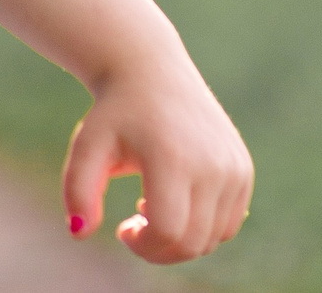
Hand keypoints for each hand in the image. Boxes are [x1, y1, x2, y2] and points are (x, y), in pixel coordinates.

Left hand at [62, 53, 252, 261]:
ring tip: (151, 205)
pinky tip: (175, 200)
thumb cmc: (114, 113)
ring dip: (180, 238)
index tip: (123, 229)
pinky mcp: (243, 170)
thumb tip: (78, 234)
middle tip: (133, 225)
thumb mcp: (87, 146)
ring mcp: (234, 168)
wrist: (150, 71)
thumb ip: (77, 191)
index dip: (143, 246)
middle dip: (159, 249)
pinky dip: (202, 227)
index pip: (168, 232)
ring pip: (213, 239)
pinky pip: (228, 224)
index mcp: (174, 158)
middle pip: (193, 243)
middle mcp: (213, 165)